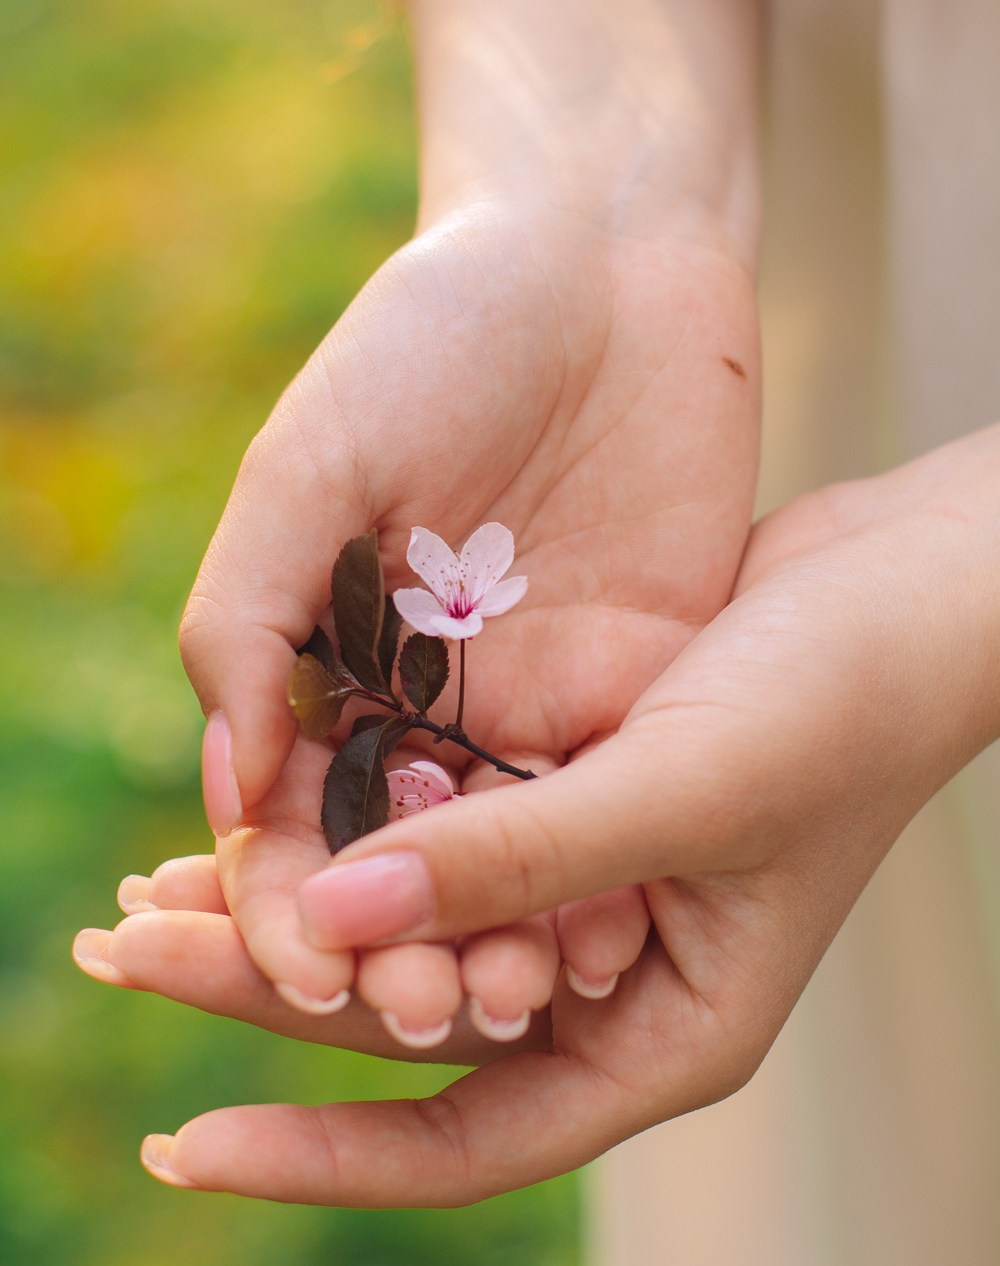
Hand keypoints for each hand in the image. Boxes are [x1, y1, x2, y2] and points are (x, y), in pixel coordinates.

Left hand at [79, 429, 999, 1202]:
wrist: (912, 586)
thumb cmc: (840, 700)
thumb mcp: (680, 790)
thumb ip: (514, 861)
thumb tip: (327, 921)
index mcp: (663, 1032)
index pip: (468, 1136)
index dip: (323, 1149)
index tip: (187, 1141)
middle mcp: (616, 979)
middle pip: (413, 1018)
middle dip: (267, 990)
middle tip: (121, 951)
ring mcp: (593, 892)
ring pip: (413, 927)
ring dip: (295, 907)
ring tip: (158, 888)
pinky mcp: (573, 803)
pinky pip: (442, 836)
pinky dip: (357, 827)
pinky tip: (272, 797)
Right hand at [180, 0, 761, 1031]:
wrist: (603, 252)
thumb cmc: (436, 332)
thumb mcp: (313, 460)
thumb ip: (248, 619)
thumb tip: (226, 795)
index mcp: (324, 650)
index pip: (288, 813)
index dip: (284, 899)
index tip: (304, 969)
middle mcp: (423, 692)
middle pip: (398, 858)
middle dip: (397, 942)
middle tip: (416, 1013)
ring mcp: (532, 693)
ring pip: (509, 852)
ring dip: (505, 933)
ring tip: (513, 1002)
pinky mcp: (636, 679)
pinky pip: (614, 798)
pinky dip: (605, 873)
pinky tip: (607, 934)